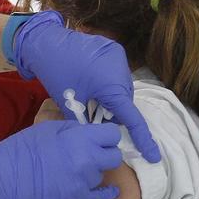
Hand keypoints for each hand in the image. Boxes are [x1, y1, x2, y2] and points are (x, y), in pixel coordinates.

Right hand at [0, 120, 124, 198]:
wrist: (7, 175)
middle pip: (114, 156)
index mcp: (81, 138)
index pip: (112, 134)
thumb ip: (75, 128)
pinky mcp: (79, 198)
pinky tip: (109, 190)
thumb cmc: (24, 146)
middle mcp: (88, 159)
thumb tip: (89, 132)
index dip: (106, 135)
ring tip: (79, 169)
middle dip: (106, 152)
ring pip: (104, 174)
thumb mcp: (50, 127)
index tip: (100, 137)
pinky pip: (103, 196)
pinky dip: (106, 192)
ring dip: (96, 170)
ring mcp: (85, 181)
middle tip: (94, 152)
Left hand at [10, 11, 160, 162]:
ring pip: (122, 88)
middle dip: (114, 113)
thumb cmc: (57, 74)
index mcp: (112, 86)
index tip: (153, 156)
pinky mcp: (113, 49)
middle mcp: (121, 70)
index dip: (142, 139)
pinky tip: (92, 82)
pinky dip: (109, 83)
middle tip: (96, 117)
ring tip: (91, 96)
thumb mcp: (71, 104)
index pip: (132, 118)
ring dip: (112, 97)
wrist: (45, 42)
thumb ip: (88, 123)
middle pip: (125, 102)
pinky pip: (117, 73)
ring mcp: (119, 56)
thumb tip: (99, 134)